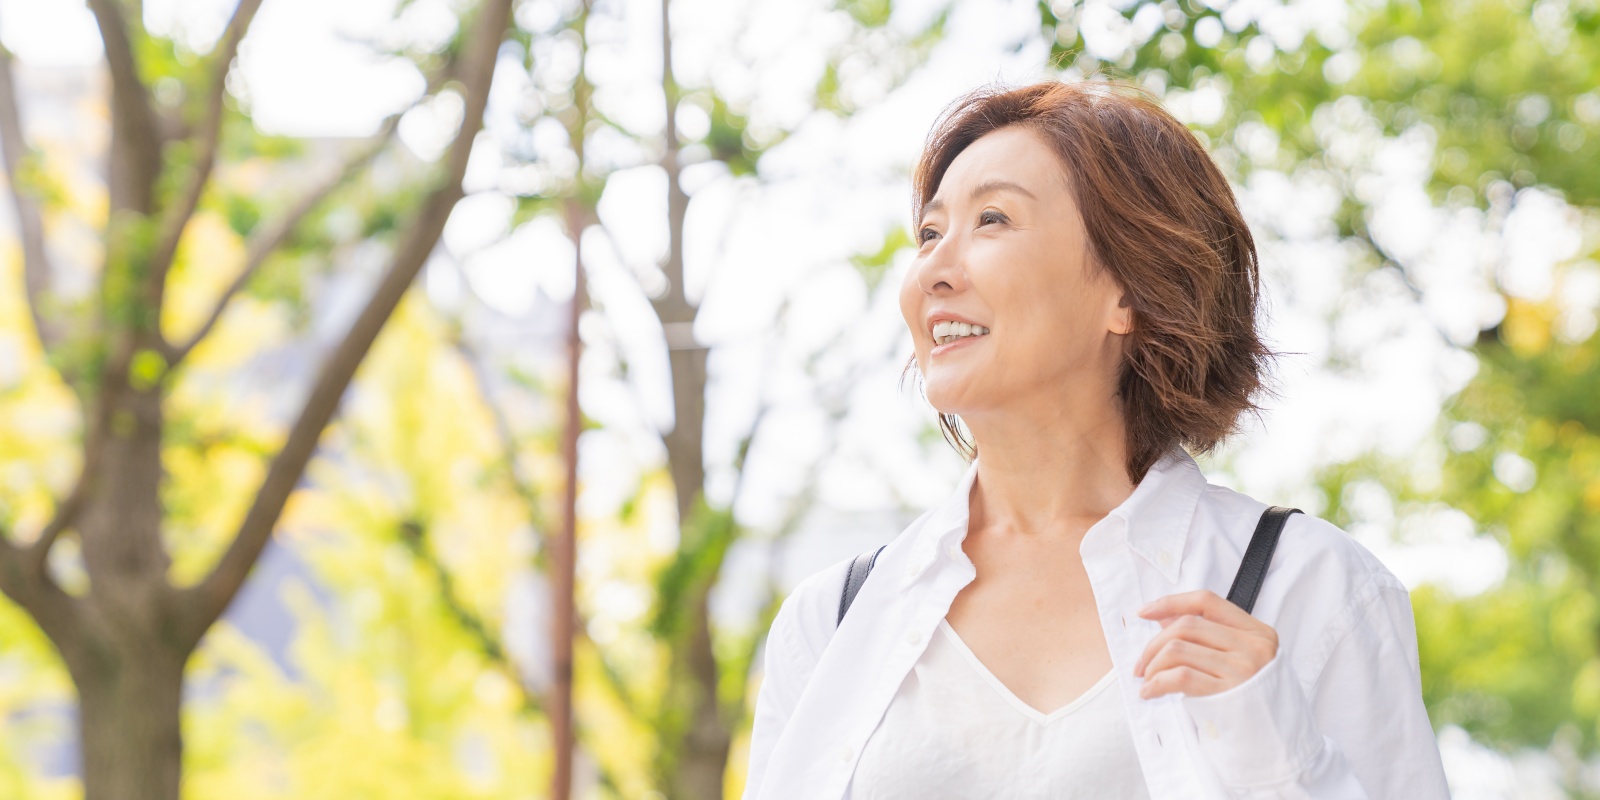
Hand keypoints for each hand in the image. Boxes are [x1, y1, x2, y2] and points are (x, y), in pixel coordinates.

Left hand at [1132, 590, 1277, 699]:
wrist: (1274, 741)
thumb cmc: (1250, 699)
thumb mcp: (1238, 660)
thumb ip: (1206, 636)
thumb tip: (1163, 618)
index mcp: (1257, 632)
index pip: (1206, 601)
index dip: (1171, 603)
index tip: (1144, 612)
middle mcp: (1253, 647)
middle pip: (1186, 626)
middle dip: (1153, 644)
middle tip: (1141, 665)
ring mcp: (1243, 669)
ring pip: (1177, 650)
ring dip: (1152, 666)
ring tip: (1147, 681)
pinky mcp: (1229, 693)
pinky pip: (1179, 677)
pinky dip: (1156, 683)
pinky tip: (1150, 693)